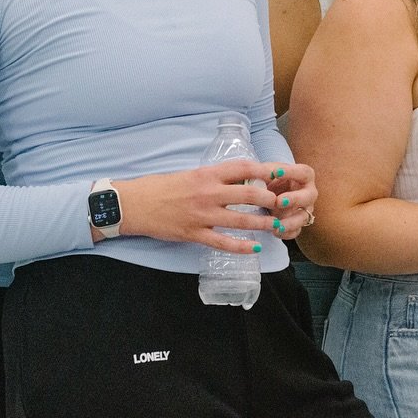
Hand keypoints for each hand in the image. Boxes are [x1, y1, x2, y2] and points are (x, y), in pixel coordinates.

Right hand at [112, 159, 313, 253]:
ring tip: (277, 226)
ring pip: (240, 220)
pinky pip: (222, 242)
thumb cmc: (160, 187)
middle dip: (269, 199)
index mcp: (207, 174)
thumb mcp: (190, 174)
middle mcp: (208, 193)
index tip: (280, 172)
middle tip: (283, 203)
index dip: (264, 171)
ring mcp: (202, 215)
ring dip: (262, 223)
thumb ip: (213, 178)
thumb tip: (237, 179)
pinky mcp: (194, 234)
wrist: (134, 204)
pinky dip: (240, 246)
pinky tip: (255, 248)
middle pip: (248, 195)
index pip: (242, 168)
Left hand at [266, 163, 317, 241]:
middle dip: (295, 199)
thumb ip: (264, 171)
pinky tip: (275, 232)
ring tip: (276, 225)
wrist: (269, 197)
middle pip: (309, 196)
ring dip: (290, 222)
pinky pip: (296, 232)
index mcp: (304, 176)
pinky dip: (286, 233)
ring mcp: (305, 210)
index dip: (291, 172)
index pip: (303, 172)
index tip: (276, 172)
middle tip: (279, 201)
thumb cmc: (271, 180)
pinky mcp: (298, 225)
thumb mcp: (267, 173)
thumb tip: (257, 171)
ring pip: (304, 217)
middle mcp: (309, 193)